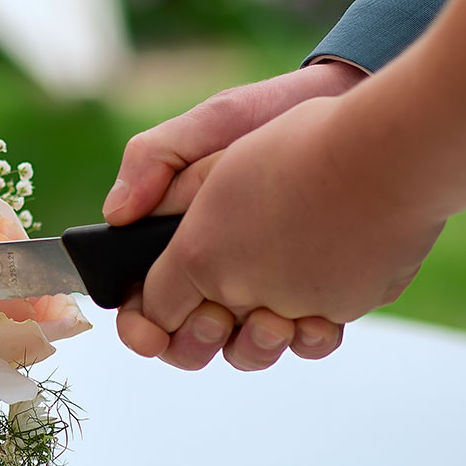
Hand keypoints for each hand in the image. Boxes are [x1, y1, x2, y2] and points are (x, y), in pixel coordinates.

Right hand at [106, 61, 364, 369]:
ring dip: (255, 349)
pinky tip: (319, 319)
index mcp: (182, 242)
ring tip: (276, 321)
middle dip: (197, 343)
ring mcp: (271, 289)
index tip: (152, 336)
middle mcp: (222, 274)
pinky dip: (309, 341)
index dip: (141, 329)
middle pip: (190, 343)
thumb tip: (115, 214)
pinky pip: (306, 341)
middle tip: (220, 318)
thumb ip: (153, 158)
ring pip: (247, 351)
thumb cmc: (272, 116)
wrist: (351, 114)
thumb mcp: (209, 124)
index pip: (145, 304)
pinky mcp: (319, 295)